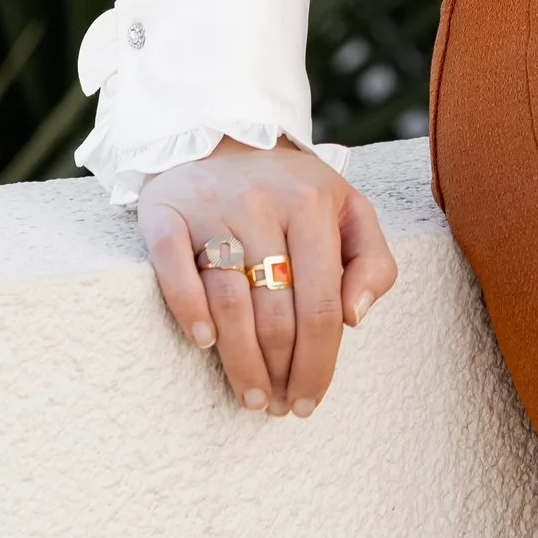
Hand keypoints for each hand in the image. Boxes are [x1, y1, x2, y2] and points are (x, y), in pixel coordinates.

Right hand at [138, 137, 396, 418]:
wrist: (220, 132)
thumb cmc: (292, 189)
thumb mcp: (348, 209)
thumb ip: (372, 260)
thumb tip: (357, 316)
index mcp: (313, 204)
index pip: (322, 305)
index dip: (319, 363)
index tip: (310, 400)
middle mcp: (263, 203)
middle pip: (275, 312)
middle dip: (281, 371)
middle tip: (278, 406)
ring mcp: (212, 208)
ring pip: (230, 302)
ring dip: (240, 361)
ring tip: (251, 395)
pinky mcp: (166, 212)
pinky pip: (174, 271)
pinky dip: (189, 311)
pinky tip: (204, 343)